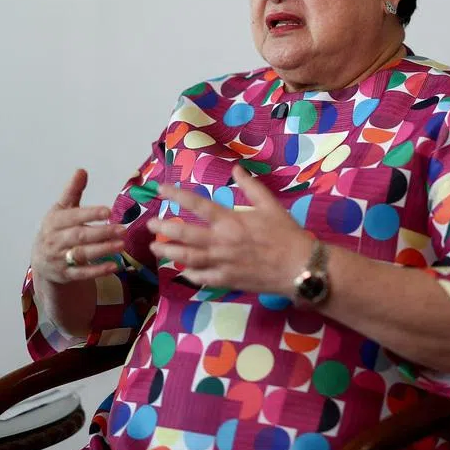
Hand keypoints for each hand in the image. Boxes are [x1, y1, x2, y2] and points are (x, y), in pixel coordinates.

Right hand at [30, 169, 125, 284]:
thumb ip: (72, 192)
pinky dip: (98, 270)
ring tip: (122, 244)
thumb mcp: (61, 210)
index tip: (108, 211)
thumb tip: (82, 170)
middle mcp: (54, 240)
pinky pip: (82, 274)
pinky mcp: (65, 275)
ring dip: (103, 250)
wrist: (41, 262)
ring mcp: (59, 259)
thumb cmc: (57, 230)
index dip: (90, 214)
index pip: (73, 217)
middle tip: (123, 229)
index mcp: (54, 222)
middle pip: (79, 236)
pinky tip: (115, 266)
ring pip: (81, 254)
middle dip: (102, 233)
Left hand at [148, 164, 312, 294]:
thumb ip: (250, 187)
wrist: (298, 267)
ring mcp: (222, 263)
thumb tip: (236, 169)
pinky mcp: (227, 280)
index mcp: (230, 221)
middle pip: (184, 234)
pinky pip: (202, 278)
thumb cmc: (286, 234)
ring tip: (156, 248)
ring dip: (169, 252)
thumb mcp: (270, 205)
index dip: (176, 195)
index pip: (197, 205)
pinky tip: (182, 270)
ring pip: (187, 258)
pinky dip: (189, 273)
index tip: (160, 189)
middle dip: (164, 229)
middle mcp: (221, 242)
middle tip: (150, 226)